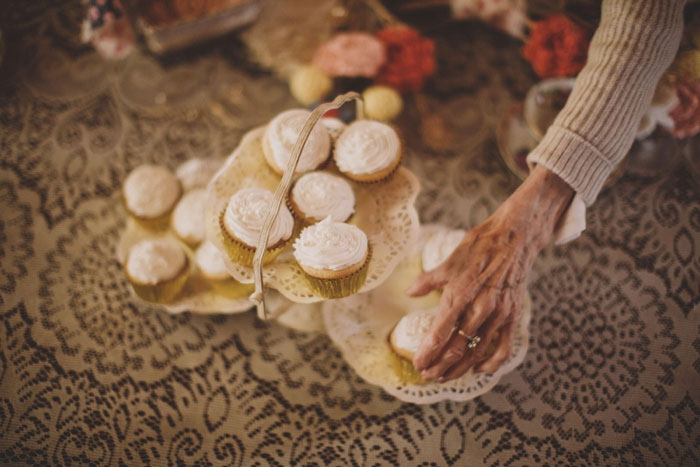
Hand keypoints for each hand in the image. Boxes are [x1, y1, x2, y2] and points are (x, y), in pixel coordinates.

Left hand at [406, 166, 573, 381]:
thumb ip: (428, 281)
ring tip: (444, 376)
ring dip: (459, 368)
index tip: (418, 364)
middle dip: (440, 366)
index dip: (428, 352)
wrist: (514, 238)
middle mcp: (480, 308)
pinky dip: (492, 363)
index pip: (440, 333)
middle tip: (427, 376)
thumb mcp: (449, 262)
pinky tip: (479, 369)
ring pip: (477, 352)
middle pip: (457, 348)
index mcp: (460, 294)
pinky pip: (504, 348)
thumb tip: (410, 293)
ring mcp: (498, 314)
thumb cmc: (479, 247)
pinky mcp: (512, 316)